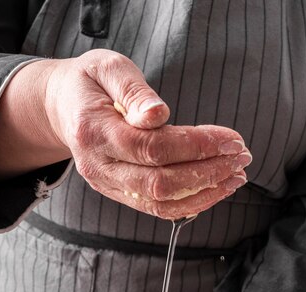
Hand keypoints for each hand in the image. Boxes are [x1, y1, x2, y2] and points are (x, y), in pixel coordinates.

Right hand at [44, 49, 250, 218]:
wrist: (63, 109)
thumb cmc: (90, 83)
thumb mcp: (107, 67)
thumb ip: (133, 90)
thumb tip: (158, 114)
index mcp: (95, 132)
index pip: (153, 147)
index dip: (197, 146)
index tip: (232, 139)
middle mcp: (100, 167)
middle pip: (159, 183)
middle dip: (207, 172)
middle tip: (241, 158)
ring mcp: (109, 185)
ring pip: (161, 203)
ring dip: (204, 193)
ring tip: (235, 177)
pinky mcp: (120, 195)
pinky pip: (158, 209)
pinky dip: (190, 203)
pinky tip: (215, 189)